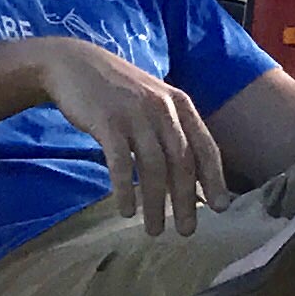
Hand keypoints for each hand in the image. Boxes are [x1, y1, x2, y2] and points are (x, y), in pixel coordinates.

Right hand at [34, 39, 228, 236]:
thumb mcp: (153, 102)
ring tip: (154, 230)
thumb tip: (189, 171)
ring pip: (154, 167)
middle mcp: (163, 109)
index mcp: (180, 105)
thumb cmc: (117, 90)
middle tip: (187, 231)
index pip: (206, 147)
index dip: (215, 179)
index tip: (221, 208)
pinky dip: (126, 190)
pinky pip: (122, 163)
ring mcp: (136, 115)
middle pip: (182, 162)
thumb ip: (171, 129)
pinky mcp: (107, 122)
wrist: (73, 64)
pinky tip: (126, 211)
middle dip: (187, 200)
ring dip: (157, 204)